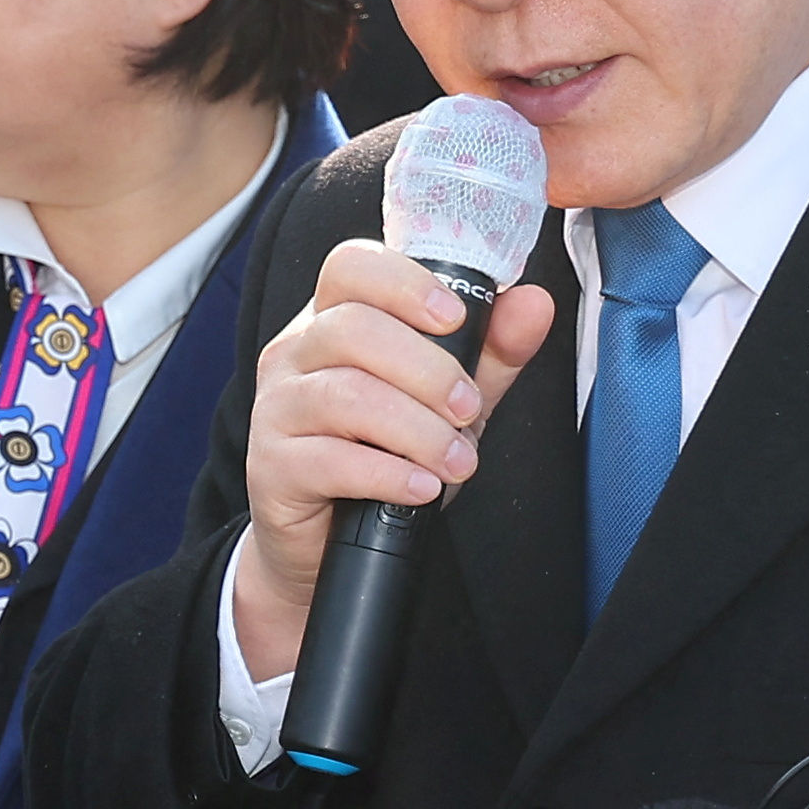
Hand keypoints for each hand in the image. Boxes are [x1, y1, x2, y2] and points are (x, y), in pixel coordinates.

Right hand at [226, 235, 560, 678]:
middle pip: (352, 329)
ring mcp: (277, 408)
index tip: (455, 318)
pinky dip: (389, 474)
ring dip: (418, 430)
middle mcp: (295, 353)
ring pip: (346, 396)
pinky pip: (330, 460)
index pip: (351, 267)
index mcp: (332, 319)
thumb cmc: (385, 456)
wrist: (326, 542)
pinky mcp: (273, 466)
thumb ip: (490, 353)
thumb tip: (535, 303)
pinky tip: (422, 488)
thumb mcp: (447, 401)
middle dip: (428, 370)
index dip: (404, 283)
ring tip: (457, 461)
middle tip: (468, 409)